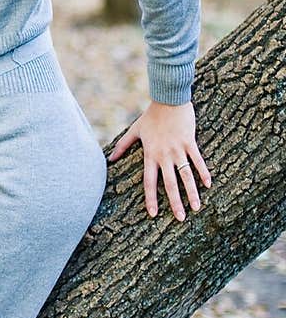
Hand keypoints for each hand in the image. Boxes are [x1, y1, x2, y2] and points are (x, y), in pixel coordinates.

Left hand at [107, 100, 211, 221]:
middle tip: (180, 219)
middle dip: (175, 202)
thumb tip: (110, 158)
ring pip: (186, 175)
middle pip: (169, 183)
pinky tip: (208, 185)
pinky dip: (203, 173)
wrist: (169, 99)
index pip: (149, 181)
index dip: (151, 198)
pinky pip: (198, 161)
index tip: (152, 214)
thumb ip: (123, 145)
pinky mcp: (190, 142)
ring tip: (196, 208)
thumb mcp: (135, 130)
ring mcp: (178, 150)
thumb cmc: (151, 115)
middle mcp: (164, 155)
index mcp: (150, 155)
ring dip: (191, 192)